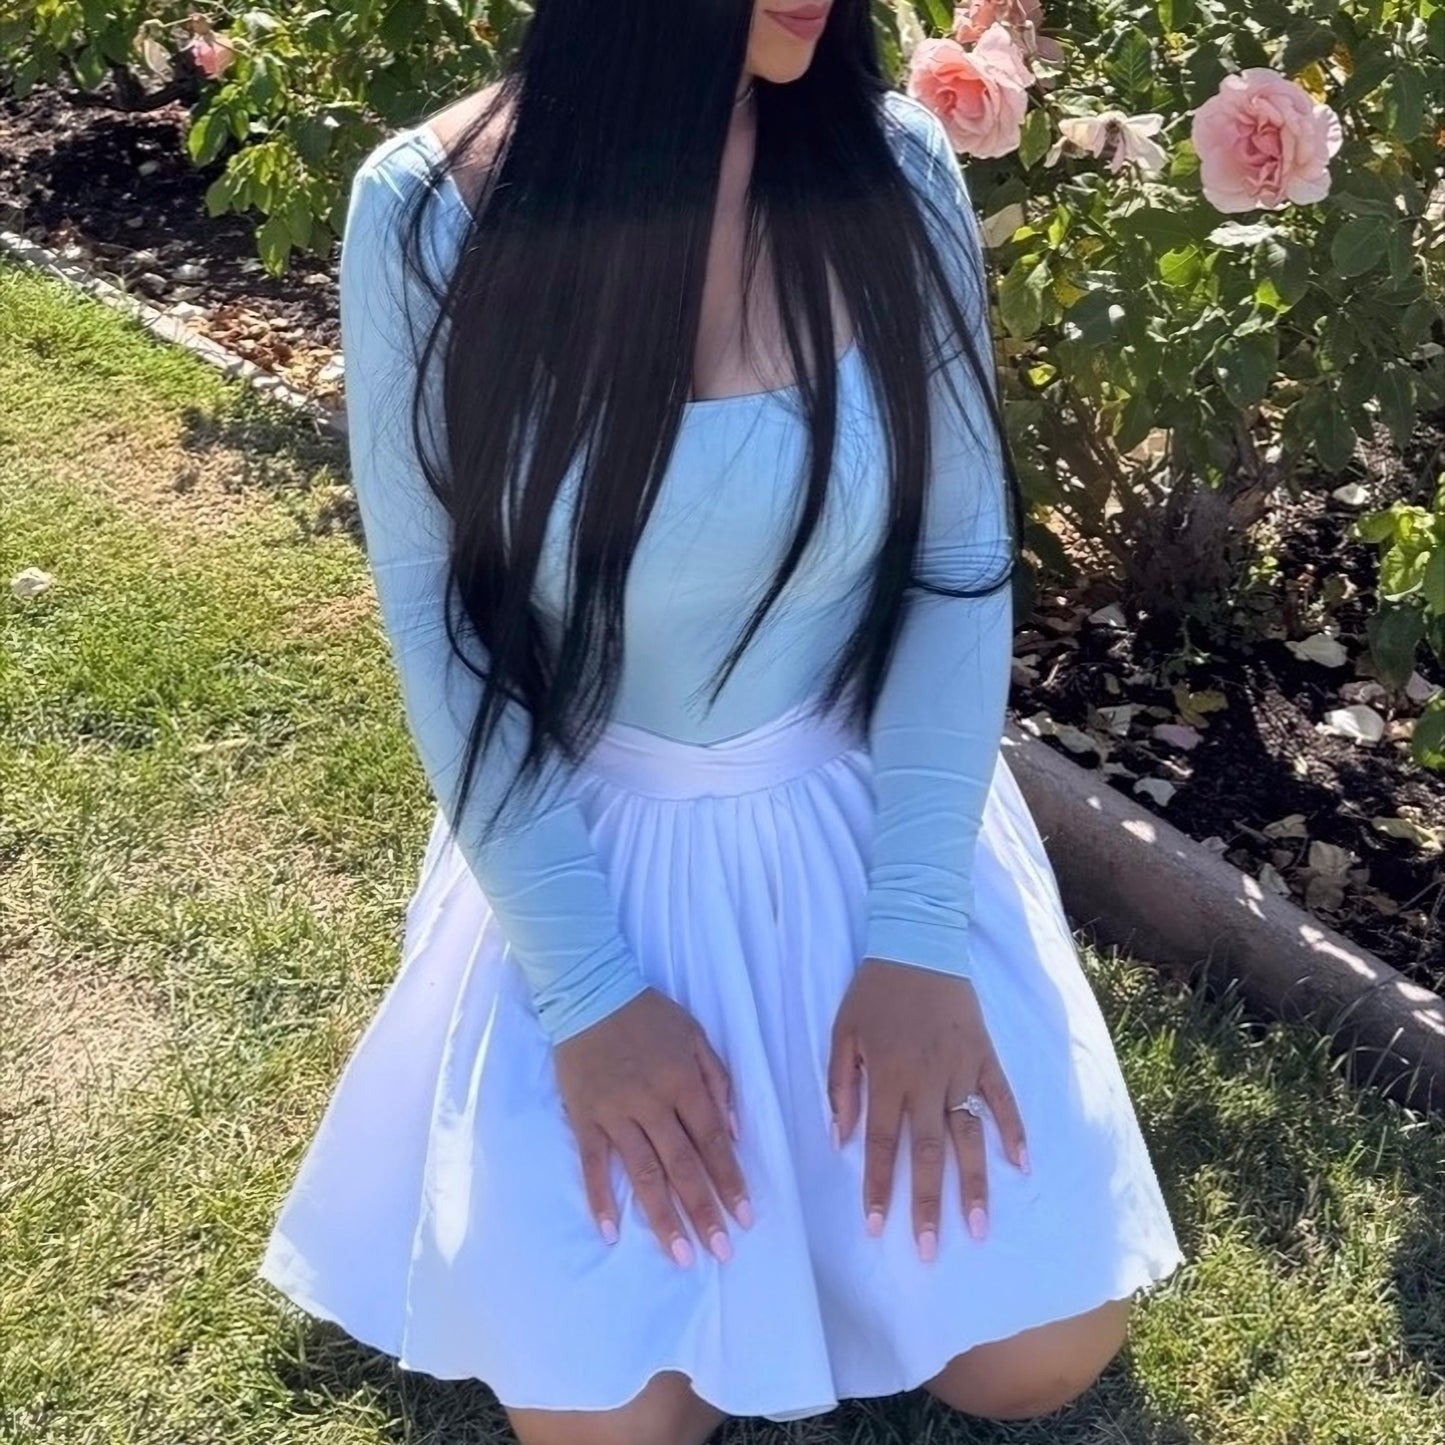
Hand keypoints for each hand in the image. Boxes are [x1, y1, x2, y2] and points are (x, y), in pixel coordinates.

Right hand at [554, 986, 752, 1266]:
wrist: (588, 991)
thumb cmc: (648, 1015)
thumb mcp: (694, 1034)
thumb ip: (717, 1079)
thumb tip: (734, 1130)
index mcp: (683, 1081)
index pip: (712, 1139)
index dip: (729, 1178)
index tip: (744, 1215)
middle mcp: (652, 1102)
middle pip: (682, 1164)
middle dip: (703, 1210)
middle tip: (719, 1250)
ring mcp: (615, 1112)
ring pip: (643, 1172)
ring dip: (662, 1216)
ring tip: (679, 1255)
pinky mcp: (584, 1116)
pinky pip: (593, 1163)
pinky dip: (601, 1198)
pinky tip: (610, 1232)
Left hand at [827, 958, 1027, 1260]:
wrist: (917, 942)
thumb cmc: (874, 991)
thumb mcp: (843, 1032)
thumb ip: (842, 1086)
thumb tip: (842, 1138)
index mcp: (888, 1075)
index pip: (883, 1143)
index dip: (880, 1187)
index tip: (878, 1227)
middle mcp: (927, 1079)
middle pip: (928, 1152)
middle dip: (927, 1204)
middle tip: (929, 1250)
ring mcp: (961, 1070)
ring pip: (968, 1136)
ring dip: (973, 1184)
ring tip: (977, 1227)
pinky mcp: (985, 1056)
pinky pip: (1002, 1099)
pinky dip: (1014, 1131)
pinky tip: (1021, 1165)